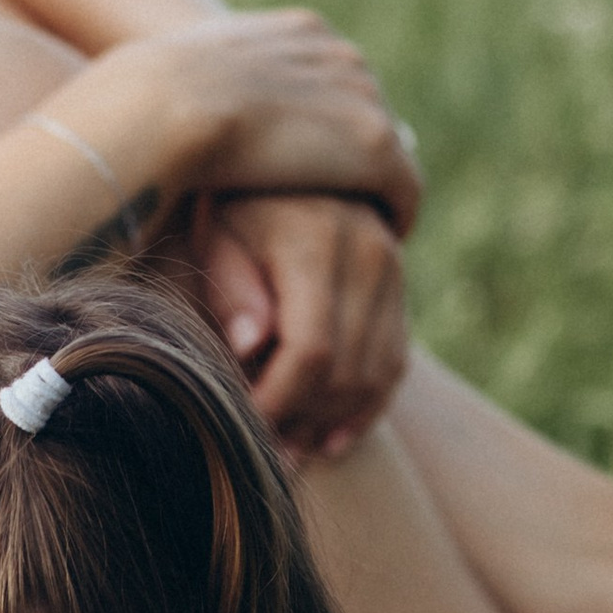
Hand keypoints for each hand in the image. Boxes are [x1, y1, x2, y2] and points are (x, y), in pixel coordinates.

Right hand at [83, 12, 422, 235]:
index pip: (334, 80)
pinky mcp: (376, 146)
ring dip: (372, 194)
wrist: (158, 112)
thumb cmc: (143, 108)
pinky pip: (404, 192)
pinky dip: (391, 222)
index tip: (308, 172)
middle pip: (367, 112)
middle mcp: (340, 53)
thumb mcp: (179, 84)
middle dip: (353, 159)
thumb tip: (190, 116)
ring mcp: (362, 97)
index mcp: (299, 32)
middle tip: (337, 211)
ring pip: (390, 154)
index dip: (322, 130)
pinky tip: (369, 254)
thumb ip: (209, 93)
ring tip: (353, 240)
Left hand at [195, 189, 409, 454]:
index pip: (311, 351)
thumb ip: (229, 290)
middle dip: (304, 421)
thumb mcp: (212, 235)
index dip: (279, 402)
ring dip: (333, 422)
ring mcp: (392, 269)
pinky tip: (330, 439)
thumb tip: (250, 347)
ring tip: (290, 450)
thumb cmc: (227, 205)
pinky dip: (365, 408)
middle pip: (347, 371)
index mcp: (316, 241)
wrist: (284, 161)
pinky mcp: (400, 284)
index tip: (247, 427)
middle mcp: (369, 254)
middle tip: (264, 451)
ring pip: (376, 374)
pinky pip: (394, 363)